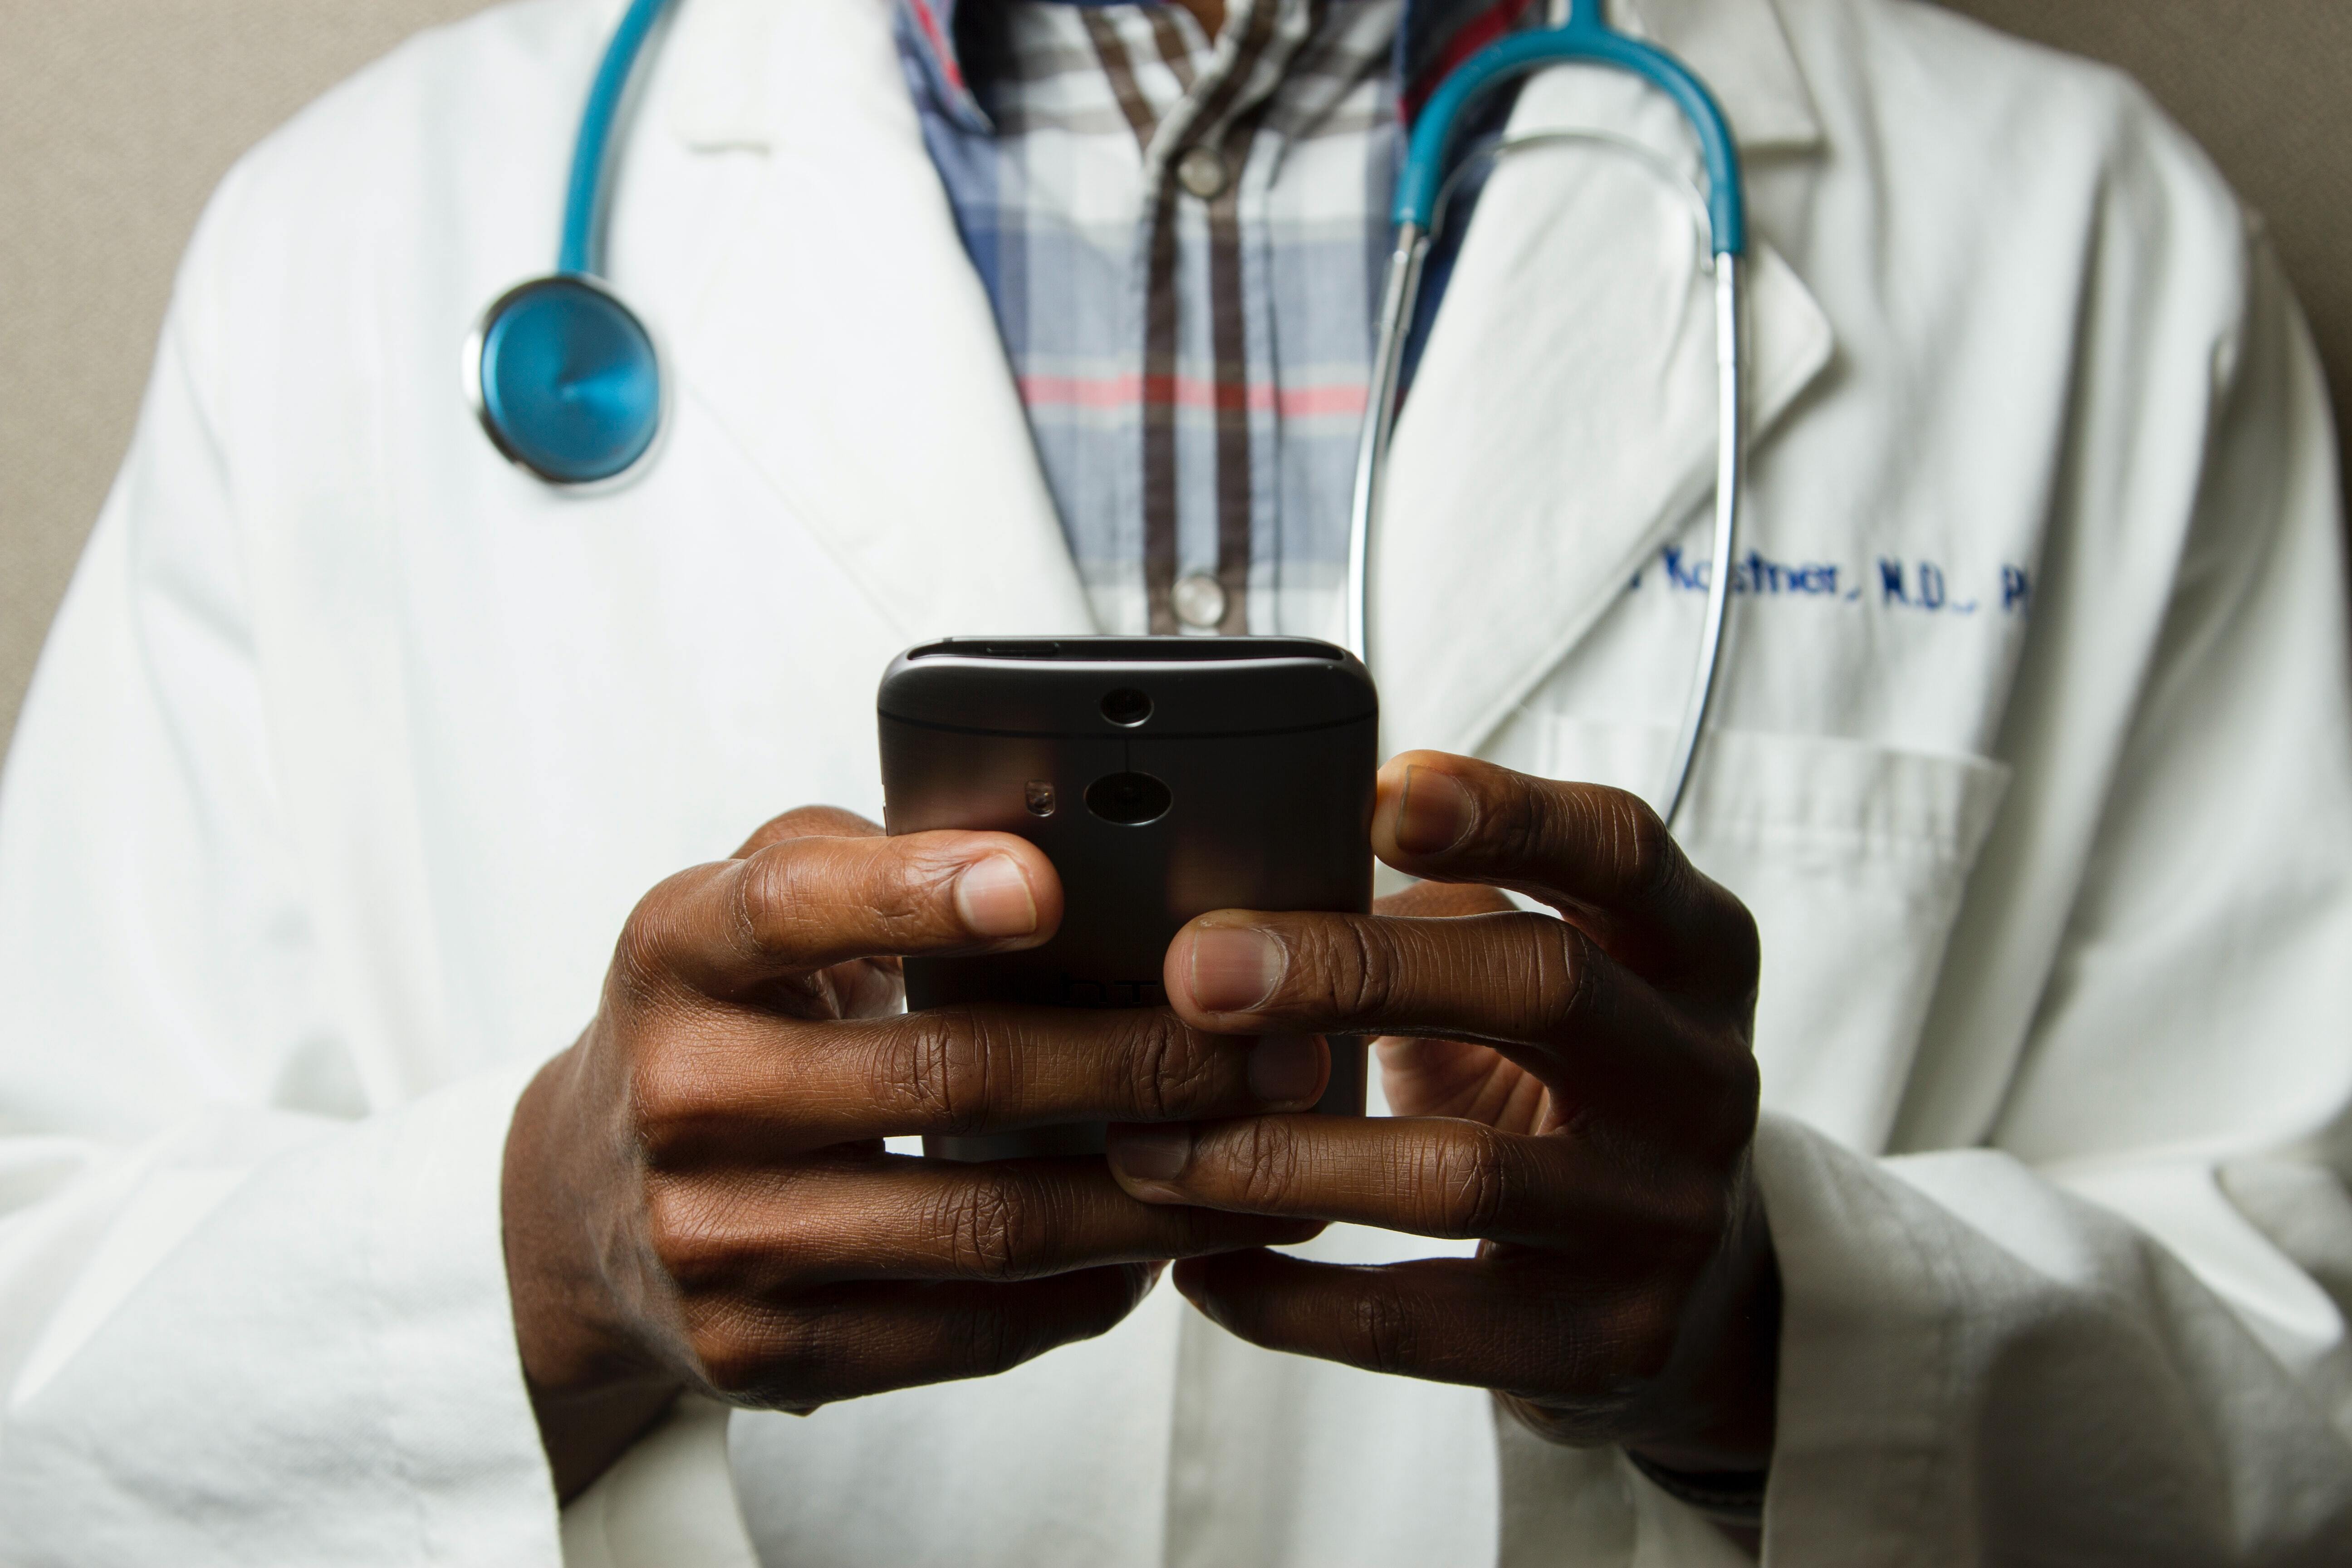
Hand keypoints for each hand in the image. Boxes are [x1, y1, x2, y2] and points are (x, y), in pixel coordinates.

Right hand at [502, 808, 1325, 1499]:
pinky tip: (1162, 1247)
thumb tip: (1056, 844)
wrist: (579, 1205)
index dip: (919, 893)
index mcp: (678, 953)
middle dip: (1136, 1062)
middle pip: (943, 1079)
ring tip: (1265, 1158)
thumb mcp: (743, 910)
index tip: (1044, 885)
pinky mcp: (759, 1354)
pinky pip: (961, 1330)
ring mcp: (716, 1239)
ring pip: (980, 1226)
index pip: (794, 908)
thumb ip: (869, 861)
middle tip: (1271, 1048)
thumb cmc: (715, 1021)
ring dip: (1150, 1195)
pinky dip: (1082, 1292)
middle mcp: (683, 1096)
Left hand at [1102, 754, 1775, 1474]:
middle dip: (1353, 969)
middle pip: (1543, 986)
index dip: (1507, 813)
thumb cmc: (1568, 1085)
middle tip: (1197, 971)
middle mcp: (1703, 1076)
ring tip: (1151, 1141)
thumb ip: (1439, 915)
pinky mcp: (1609, 1343)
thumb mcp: (1544, 976)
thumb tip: (1244, 886)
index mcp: (1692, 951)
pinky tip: (1200, 1265)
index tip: (1377, 793)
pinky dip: (1291, 1297)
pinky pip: (1421, 1324)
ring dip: (1279, 1155)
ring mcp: (1666, 1217)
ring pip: (1462, 1174)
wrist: (1692, 1289)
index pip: (1619, 850)